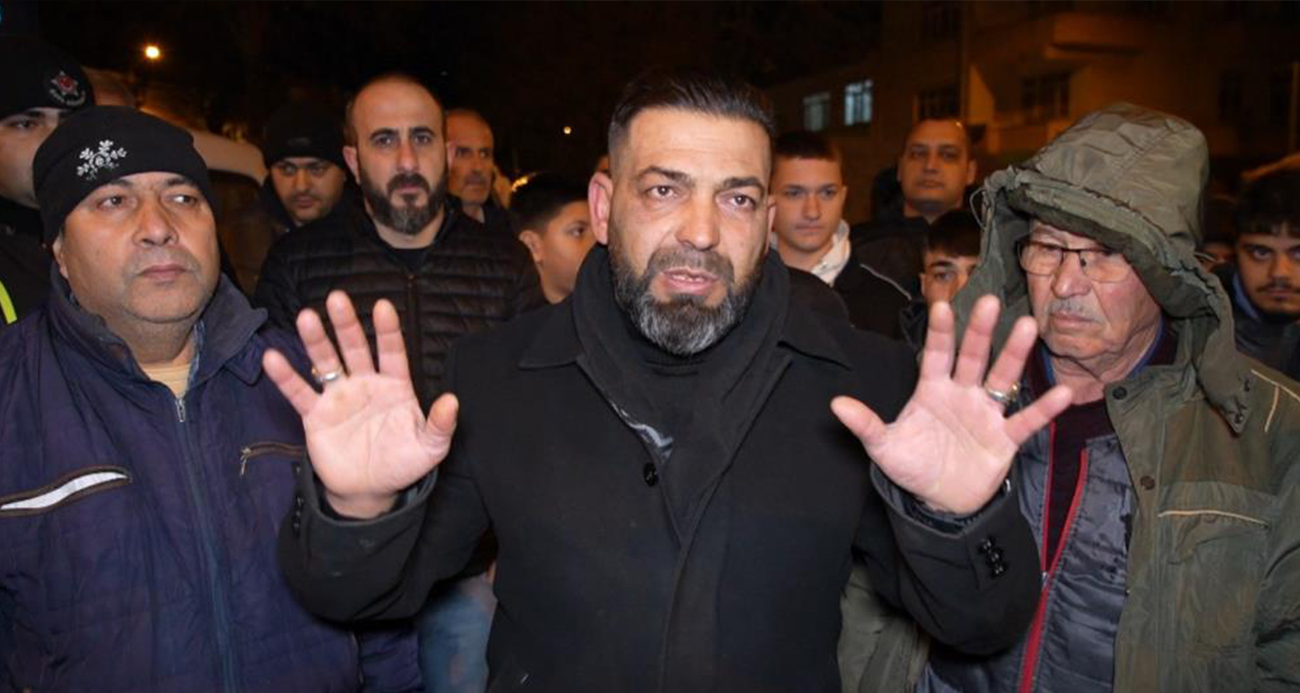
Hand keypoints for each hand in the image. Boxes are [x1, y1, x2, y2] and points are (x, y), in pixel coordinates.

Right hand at [263, 291, 457, 518]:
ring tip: (306, 317)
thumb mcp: (430, 447)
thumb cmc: (403, 463)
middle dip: (346, 324)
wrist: (370, 491)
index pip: (392, 352)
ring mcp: (339, 397)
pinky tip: (273, 357)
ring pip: (326, 363)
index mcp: (395, 386)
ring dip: (316, 341)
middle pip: (355, 348)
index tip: (383, 306)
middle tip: (337, 298)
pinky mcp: (316, 416)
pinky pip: (299, 393)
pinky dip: (286, 377)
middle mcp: (365, 384)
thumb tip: (452, 401)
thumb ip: (441, 424)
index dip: (387, 330)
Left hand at [832, 295, 1071, 514]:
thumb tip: (836, 404)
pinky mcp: (1004, 438)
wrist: (940, 502)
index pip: (936, 354)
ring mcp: (986, 413)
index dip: (940, 332)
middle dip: (981, 331)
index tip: (942, 305)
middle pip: (974, 357)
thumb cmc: (913, 466)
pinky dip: (1044, 409)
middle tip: (989, 301)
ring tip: (1028, 327)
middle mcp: (962, 393)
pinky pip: (1027, 421)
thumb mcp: (884, 447)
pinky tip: (1063, 393)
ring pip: (1003, 378)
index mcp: (932, 390)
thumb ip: (866, 424)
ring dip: (1015, 354)